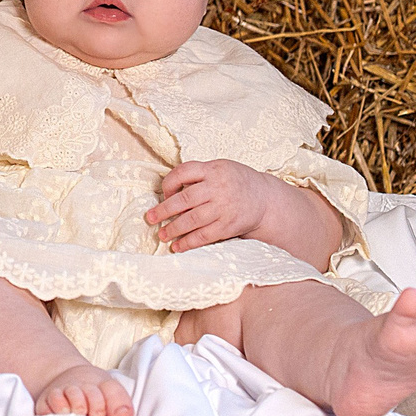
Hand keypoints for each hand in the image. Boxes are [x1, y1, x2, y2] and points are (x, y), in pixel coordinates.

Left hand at [146, 158, 276, 252]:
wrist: (265, 199)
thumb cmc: (236, 182)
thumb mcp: (220, 168)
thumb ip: (198, 176)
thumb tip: (170, 192)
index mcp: (213, 170)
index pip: (183, 172)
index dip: (168, 183)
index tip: (164, 194)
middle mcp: (217, 188)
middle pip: (184, 199)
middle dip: (163, 210)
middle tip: (150, 218)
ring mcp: (223, 208)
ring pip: (192, 220)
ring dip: (173, 229)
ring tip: (162, 235)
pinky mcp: (228, 226)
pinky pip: (204, 236)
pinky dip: (188, 243)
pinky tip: (177, 247)